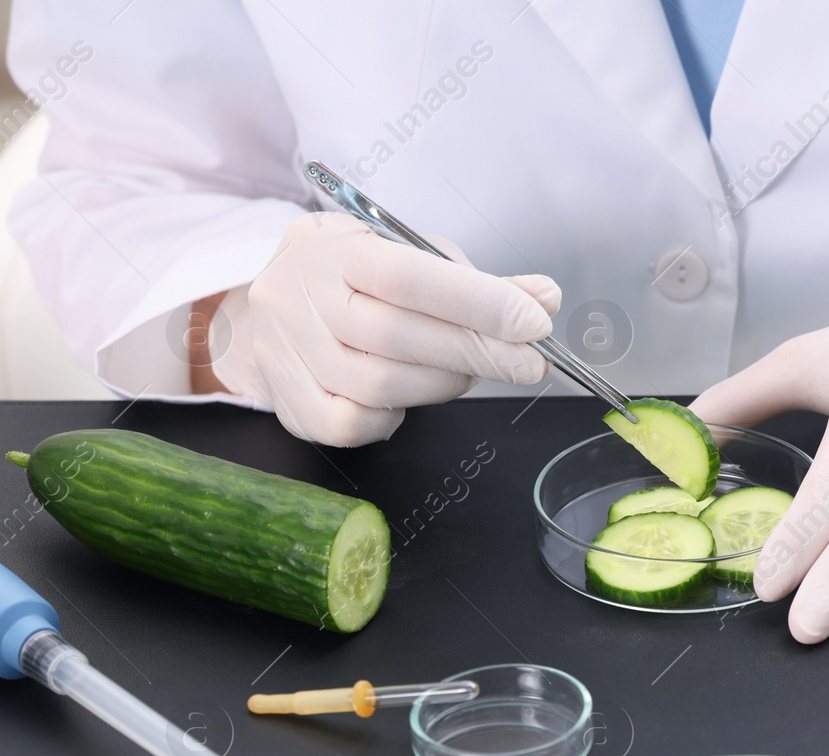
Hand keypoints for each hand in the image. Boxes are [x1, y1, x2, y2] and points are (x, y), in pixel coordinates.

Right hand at [210, 212, 559, 445]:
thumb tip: (544, 298)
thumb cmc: (358, 280)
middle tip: (529, 364)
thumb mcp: (413, 258)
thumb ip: (478, 283)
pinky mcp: (288, 404)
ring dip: (444, 384)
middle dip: (477, 352)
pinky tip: (410, 397)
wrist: (273, 308)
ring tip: (468, 371)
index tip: (535, 323)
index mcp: (332, 247)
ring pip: (380, 385)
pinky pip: (353, 424)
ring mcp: (285, 353)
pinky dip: (395, 417)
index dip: (478, 302)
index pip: (408, 275)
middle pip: (397, 336)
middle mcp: (297, 297)